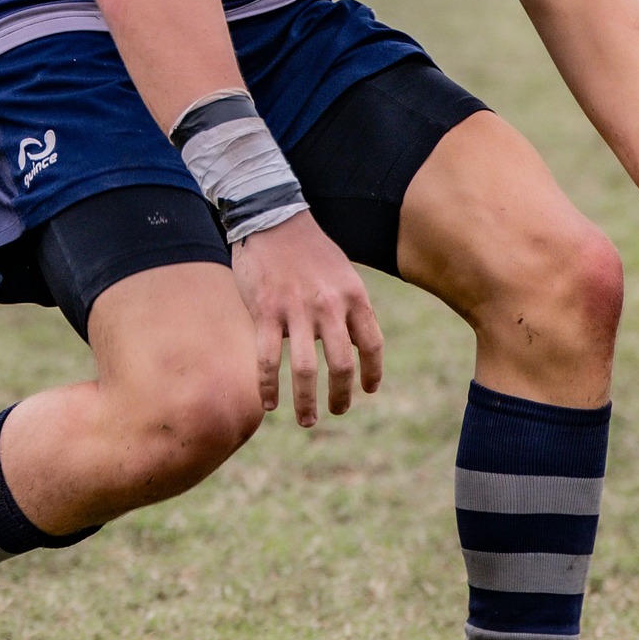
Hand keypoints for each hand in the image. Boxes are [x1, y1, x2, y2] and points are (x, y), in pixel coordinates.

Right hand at [230, 212, 383, 425]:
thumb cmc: (310, 249)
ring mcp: (296, 311)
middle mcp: (329, 306)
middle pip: (342, 364)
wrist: (273, 219)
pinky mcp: (265, 312)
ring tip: (307, 421)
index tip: (368, 390)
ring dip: (307, 402)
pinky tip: (270, 403)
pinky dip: (269, 386)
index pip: (372, 344)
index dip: (373, 372)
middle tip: (337, 411)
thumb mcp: (343, 274)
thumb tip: (354, 344)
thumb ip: (350, 307)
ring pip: (306, 370)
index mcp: (354, 296)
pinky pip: (269, 360)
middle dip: (341, 396)